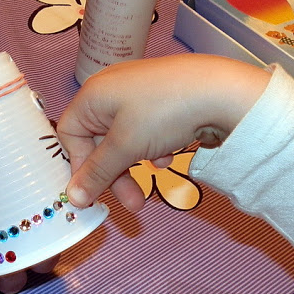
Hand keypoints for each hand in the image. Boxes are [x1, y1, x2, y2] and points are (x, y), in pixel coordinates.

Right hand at [57, 54, 270, 211]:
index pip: (71, 135)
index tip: (93, 193)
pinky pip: (146, 132)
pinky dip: (153, 148)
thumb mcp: (125, 146)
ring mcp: (139, 94)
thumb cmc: (164, 112)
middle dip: (114, 175)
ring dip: (134, 166)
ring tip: (154, 183)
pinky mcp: (163, 101)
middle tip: (131, 203)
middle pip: (99, 141)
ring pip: (124, 140)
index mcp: (93, 95)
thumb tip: (73, 198)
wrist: (223, 90)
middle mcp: (112, 91)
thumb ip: (97, 173)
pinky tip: (168, 157)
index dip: (79, 166)